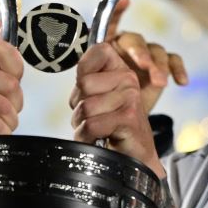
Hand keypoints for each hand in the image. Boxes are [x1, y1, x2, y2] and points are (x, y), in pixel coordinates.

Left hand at [69, 36, 161, 176]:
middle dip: (80, 106)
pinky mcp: (129, 117)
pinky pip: (92, 125)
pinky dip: (88, 137)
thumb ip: (87, 80)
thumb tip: (72, 69)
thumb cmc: (111, 127)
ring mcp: (130, 97)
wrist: (134, 157)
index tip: (89, 91)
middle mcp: (129, 79)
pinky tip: (100, 139)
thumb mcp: (98, 97)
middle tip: (94, 117)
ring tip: (98, 130)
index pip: (97, 50)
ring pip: (86, 107)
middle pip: (83, 84)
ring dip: (83, 125)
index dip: (84, 73)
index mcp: (121, 69)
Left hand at [100, 0, 188, 114]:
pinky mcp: (161, 66)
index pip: (109, 25)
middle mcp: (126, 46)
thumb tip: (90, 67)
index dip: (117, 11)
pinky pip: (173, 60)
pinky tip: (181, 81)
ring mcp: (146, 54)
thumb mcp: (91, 89)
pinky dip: (178, 69)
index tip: (126, 1)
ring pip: (156, 50)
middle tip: (144, 66)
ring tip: (159, 84)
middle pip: (135, 40)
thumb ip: (88, 76)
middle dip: (141, 52)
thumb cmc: (104, 101)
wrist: (122, 119)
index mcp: (107, 47)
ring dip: (160, 66)